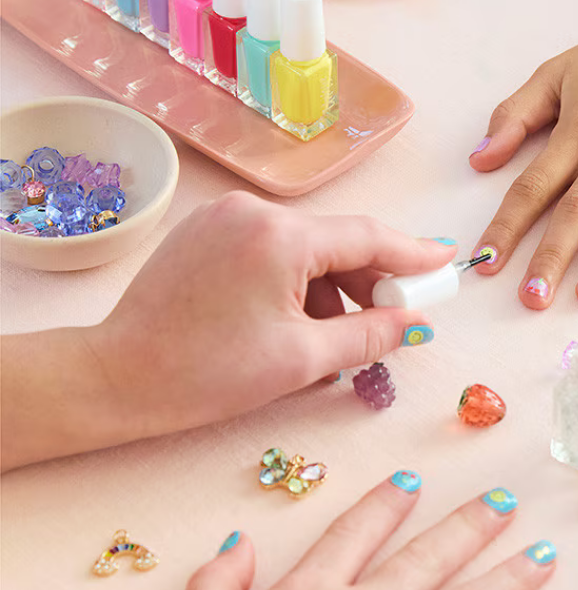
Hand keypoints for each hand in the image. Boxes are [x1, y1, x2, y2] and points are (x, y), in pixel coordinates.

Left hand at [92, 191, 451, 441]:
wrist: (118, 378)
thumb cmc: (207, 372)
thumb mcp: (304, 359)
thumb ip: (371, 336)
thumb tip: (414, 323)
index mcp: (280, 235)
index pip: (369, 237)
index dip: (414, 255)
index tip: (446, 263)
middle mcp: (252, 211)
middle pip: (337, 241)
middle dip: (370, 283)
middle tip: (394, 323)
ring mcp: (223, 218)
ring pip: (304, 249)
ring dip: (331, 290)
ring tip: (333, 343)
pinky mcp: (205, 235)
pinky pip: (271, 251)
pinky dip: (295, 283)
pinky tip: (296, 326)